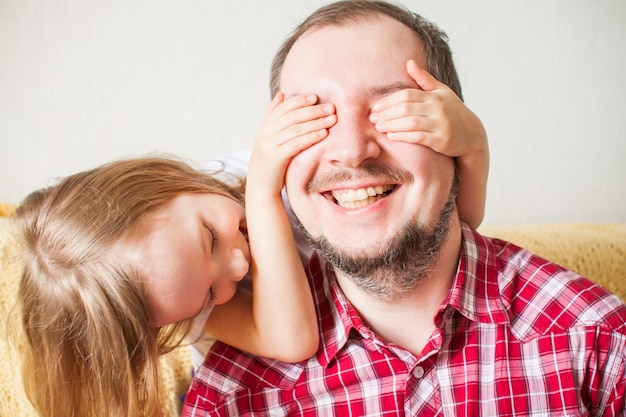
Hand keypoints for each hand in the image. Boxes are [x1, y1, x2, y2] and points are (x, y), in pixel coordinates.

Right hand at [247, 93, 336, 196]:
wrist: (260, 186)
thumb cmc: (270, 161)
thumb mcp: (270, 137)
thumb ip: (274, 116)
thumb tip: (281, 94)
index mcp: (265, 126)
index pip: (283, 108)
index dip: (300, 101)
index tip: (316, 97)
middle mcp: (266, 133)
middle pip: (292, 116)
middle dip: (313, 110)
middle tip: (331, 107)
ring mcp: (269, 144)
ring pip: (296, 129)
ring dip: (316, 122)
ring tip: (332, 119)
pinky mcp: (276, 157)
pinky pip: (296, 144)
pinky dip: (311, 137)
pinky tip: (323, 134)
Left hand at [369, 59, 486, 158]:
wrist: (472, 134)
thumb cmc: (453, 112)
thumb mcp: (441, 92)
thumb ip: (424, 79)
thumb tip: (409, 62)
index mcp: (435, 96)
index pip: (407, 95)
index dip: (389, 101)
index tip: (375, 107)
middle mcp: (438, 108)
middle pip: (407, 108)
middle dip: (387, 113)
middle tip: (372, 119)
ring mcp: (441, 124)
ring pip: (411, 122)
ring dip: (392, 125)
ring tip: (379, 127)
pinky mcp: (441, 140)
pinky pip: (419, 137)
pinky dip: (403, 136)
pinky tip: (392, 136)